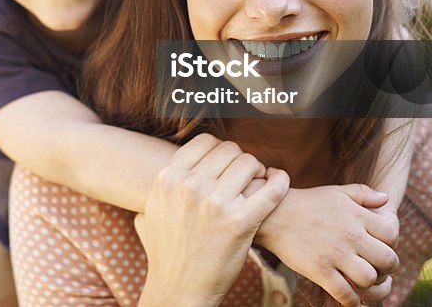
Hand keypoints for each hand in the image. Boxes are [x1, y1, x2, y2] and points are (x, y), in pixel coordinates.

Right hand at [136, 134, 289, 306]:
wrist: (178, 290)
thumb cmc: (165, 252)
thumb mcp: (150, 210)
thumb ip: (161, 185)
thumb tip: (165, 166)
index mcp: (168, 178)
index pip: (205, 142)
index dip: (221, 150)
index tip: (227, 163)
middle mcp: (190, 186)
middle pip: (230, 150)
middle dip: (241, 160)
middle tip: (246, 175)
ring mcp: (215, 204)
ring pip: (250, 163)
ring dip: (259, 170)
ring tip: (259, 183)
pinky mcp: (240, 223)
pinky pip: (272, 189)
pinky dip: (281, 181)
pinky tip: (279, 182)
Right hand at [256, 185, 399, 306]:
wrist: (273, 214)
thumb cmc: (307, 202)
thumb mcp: (336, 192)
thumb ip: (363, 193)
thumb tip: (386, 198)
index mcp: (356, 216)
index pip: (392, 235)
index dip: (391, 244)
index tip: (380, 248)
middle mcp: (350, 235)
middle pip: (388, 260)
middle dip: (387, 268)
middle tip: (378, 269)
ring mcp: (335, 254)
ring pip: (370, 279)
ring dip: (370, 285)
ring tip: (364, 282)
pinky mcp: (320, 270)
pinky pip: (346, 294)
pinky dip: (352, 300)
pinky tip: (349, 297)